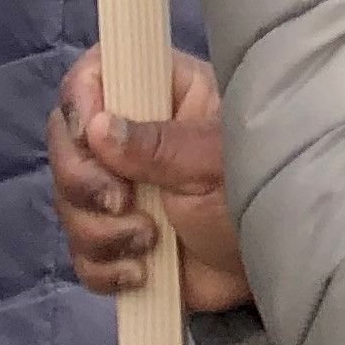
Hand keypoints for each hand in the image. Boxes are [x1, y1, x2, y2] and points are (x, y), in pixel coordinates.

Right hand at [51, 52, 250, 316]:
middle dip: (83, 182)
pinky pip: (82, 253)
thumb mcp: (215, 162)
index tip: (89, 136)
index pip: (97, 73)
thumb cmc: (267, 191)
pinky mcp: (121, 239)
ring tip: (149, 240)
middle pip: (67, 143)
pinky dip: (103, 267)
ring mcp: (124, 189)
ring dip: (99, 231)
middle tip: (122, 201)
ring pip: (68, 203)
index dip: (80, 102)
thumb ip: (159, 145)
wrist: (277, 265)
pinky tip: (141, 272)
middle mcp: (135, 136)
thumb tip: (98, 128)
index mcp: (164, 93)